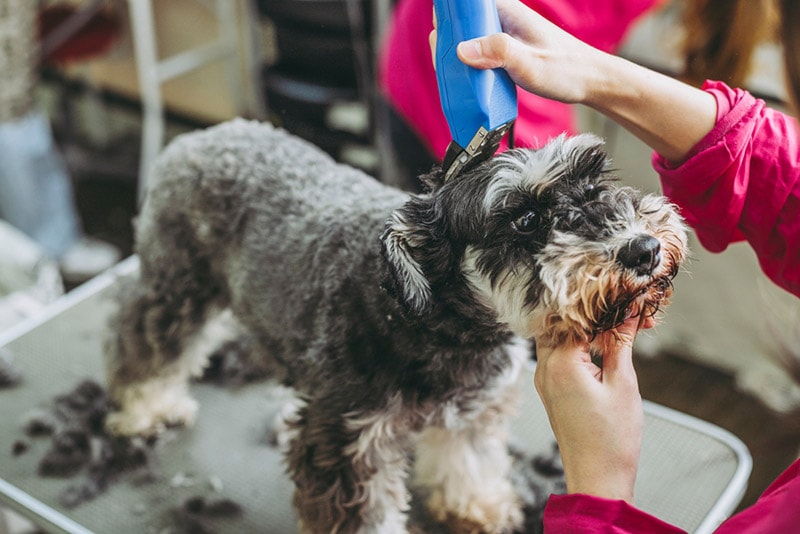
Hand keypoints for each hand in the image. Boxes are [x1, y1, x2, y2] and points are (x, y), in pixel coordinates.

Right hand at [453, 0, 607, 103]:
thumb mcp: (531, 63)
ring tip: (456, 80)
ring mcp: (502, 37)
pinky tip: (469, 85)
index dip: (448, 18)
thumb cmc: (567, 69)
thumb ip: (499, 53)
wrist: (589, 81)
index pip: (465, 4)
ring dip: (457, 60)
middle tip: (448, 68)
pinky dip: (469, 69)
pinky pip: (477, 56)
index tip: (442, 40)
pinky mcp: (503, 53)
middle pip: (460, 24)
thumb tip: (463, 49)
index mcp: (507, 11)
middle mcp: (501, 20)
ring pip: (466, 42)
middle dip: (447, 44)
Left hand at [534, 318, 643, 502]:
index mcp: (560, 363)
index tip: (627, 300)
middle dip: (590, 314)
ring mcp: (544, 380)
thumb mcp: (623, 383)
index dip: (604, 307)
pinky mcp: (550, 391)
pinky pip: (558, 357)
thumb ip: (621, 343)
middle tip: (621, 312)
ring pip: (558, 339)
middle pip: (560, 324)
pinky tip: (603, 348)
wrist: (597, 478)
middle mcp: (544, 369)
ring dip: (584, 331)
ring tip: (616, 330)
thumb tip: (628, 313)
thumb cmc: (611, 439)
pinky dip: (578, 347)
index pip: (576, 317)